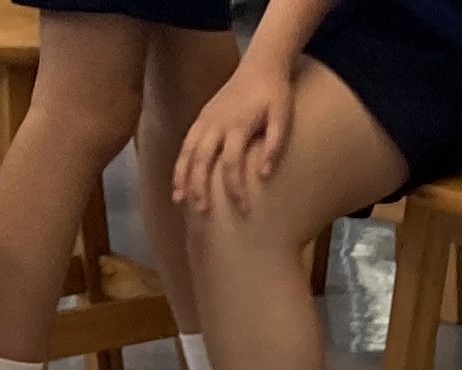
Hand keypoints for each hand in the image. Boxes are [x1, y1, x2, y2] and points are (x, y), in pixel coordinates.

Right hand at [173, 60, 296, 216]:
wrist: (261, 64)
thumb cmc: (275, 94)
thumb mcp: (283, 118)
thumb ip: (275, 146)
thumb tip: (264, 175)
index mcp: (237, 125)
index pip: (232, 164)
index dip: (236, 189)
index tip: (244, 210)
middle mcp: (216, 123)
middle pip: (201, 159)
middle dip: (199, 187)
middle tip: (202, 213)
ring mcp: (206, 119)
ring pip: (187, 151)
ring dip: (182, 176)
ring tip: (179, 201)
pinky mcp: (202, 117)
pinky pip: (186, 142)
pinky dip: (179, 162)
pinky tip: (178, 181)